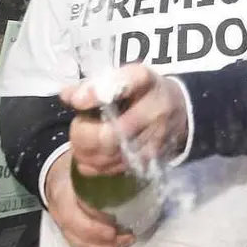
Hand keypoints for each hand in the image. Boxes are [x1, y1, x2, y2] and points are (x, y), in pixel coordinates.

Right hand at [44, 152, 134, 246]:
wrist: (55, 175)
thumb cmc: (75, 167)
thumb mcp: (83, 161)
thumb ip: (102, 166)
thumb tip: (129, 164)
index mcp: (62, 194)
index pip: (71, 217)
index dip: (92, 227)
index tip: (113, 229)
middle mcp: (60, 214)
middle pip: (78, 236)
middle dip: (104, 242)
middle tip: (129, 235)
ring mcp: (64, 225)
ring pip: (81, 245)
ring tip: (128, 239)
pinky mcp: (71, 232)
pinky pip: (84, 246)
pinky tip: (120, 241)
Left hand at [60, 64, 188, 177]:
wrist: (179, 109)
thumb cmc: (141, 91)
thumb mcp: (121, 78)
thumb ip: (92, 86)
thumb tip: (67, 96)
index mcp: (146, 81)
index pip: (124, 84)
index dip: (96, 95)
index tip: (77, 102)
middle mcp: (155, 109)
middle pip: (110, 134)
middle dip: (83, 135)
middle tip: (78, 127)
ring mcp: (157, 137)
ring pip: (111, 155)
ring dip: (86, 153)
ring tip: (81, 144)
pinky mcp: (154, 158)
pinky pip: (117, 168)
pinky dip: (97, 166)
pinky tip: (91, 157)